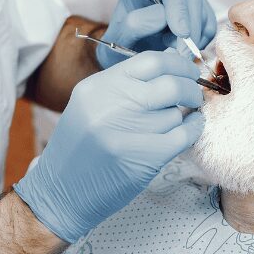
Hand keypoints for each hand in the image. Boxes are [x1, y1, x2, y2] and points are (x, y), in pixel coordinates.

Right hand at [15, 50, 203, 242]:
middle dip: (190, 88)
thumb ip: (125, 85)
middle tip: (193, 95)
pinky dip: (193, 131)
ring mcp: (125, 131)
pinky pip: (183, 135)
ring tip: (176, 123)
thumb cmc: (80, 149)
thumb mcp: (90, 105)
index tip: (186, 71)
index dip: (177, 63)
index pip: (150, 60)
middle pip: (170, 84)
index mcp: (97, 86)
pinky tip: (190, 130)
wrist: (60, 192)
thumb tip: (171, 65)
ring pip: (176, 113)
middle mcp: (109, 104)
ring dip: (183, 117)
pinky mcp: (141, 158)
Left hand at [97, 0, 215, 68]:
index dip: (179, 6)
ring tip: (175, 53)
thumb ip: (136, 24)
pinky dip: (202, 41)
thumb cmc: (118, 48)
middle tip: (183, 53)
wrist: (127, 62)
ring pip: (202, 11)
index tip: (181, 33)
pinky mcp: (196, 15)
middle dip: (191, 26)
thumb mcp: (118, 38)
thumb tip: (163, 16)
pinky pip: (209, 25)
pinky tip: (185, 52)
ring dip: (195, 36)